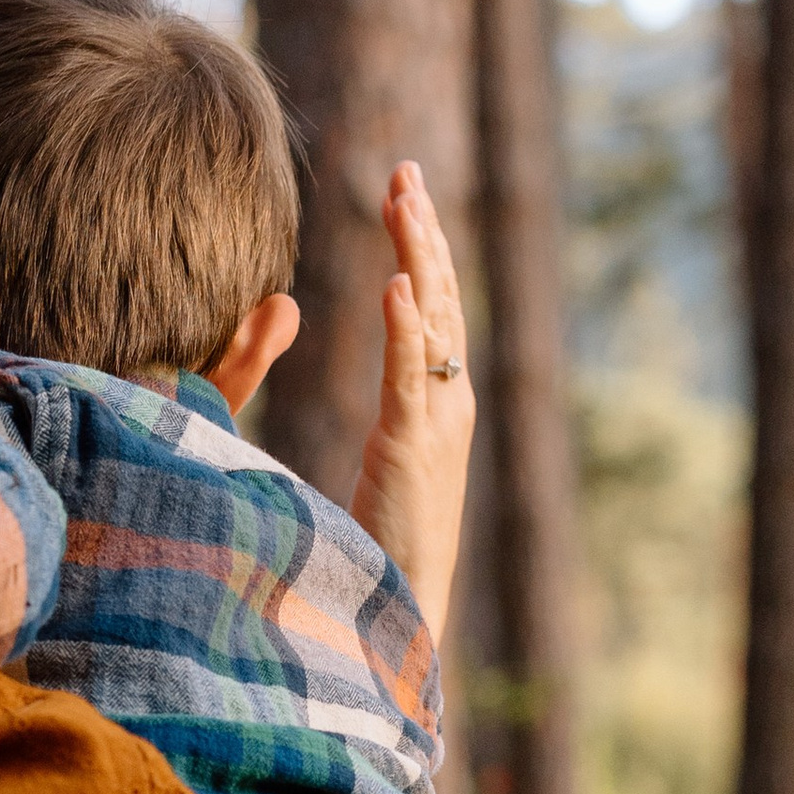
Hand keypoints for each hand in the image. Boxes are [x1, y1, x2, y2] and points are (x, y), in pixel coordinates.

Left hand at [348, 163, 473, 648]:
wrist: (403, 621)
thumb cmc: (376, 559)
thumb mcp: (372, 476)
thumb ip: (380, 430)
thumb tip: (346, 401)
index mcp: (437, 408)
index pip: (430, 309)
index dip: (419, 249)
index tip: (401, 192)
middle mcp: (447, 408)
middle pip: (438, 300)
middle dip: (423, 232)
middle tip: (406, 172)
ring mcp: (435, 429)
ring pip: (431, 325)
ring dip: (418, 258)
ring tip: (402, 199)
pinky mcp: (409, 455)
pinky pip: (410, 381)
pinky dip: (406, 332)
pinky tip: (396, 285)